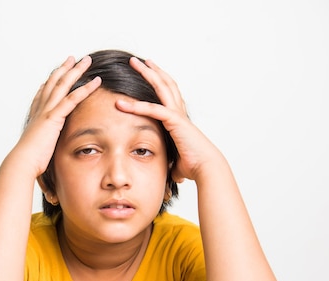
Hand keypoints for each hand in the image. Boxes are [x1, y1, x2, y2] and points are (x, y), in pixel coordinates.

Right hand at [14, 56, 101, 177]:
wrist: (23, 161)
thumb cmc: (29, 160)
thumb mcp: (37, 149)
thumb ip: (42, 144)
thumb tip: (43, 150)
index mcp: (36, 116)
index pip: (44, 93)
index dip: (50, 81)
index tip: (55, 72)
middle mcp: (40, 109)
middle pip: (54, 82)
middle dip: (64, 69)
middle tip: (73, 58)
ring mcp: (47, 111)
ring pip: (63, 84)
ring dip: (76, 70)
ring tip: (87, 60)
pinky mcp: (54, 117)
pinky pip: (73, 98)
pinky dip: (85, 88)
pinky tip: (96, 81)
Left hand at [116, 57, 222, 182]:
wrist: (206, 168)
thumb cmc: (194, 166)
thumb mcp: (176, 162)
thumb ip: (171, 162)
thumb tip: (170, 171)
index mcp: (179, 119)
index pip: (168, 95)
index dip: (159, 82)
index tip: (150, 73)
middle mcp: (179, 112)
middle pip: (165, 84)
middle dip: (152, 70)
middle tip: (139, 60)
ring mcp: (178, 115)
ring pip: (161, 88)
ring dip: (147, 74)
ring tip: (133, 63)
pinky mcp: (175, 122)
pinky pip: (154, 109)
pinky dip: (138, 106)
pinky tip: (122, 103)